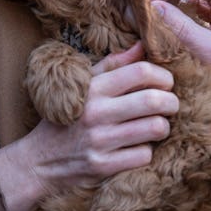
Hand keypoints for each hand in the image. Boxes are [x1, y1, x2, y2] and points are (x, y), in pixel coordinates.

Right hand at [0, 43, 179, 210]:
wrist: (39, 160)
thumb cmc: (66, 118)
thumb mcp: (82, 85)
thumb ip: (113, 65)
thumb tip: (141, 45)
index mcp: (93, 88)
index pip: (141, 72)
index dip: (162, 76)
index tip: (165, 83)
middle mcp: (96, 112)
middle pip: (154, 100)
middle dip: (172, 102)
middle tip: (170, 105)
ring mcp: (100, 140)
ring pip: (156, 128)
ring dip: (162, 127)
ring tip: (155, 126)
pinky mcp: (103, 166)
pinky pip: (144, 155)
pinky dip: (146, 151)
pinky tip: (137, 148)